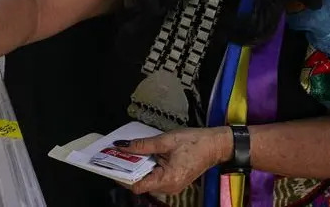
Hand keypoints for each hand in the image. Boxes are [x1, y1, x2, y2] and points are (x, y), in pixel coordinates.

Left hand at [116, 127, 231, 195]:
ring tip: (130, 152)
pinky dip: (149, 167)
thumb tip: (122, 146)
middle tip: (118, 154)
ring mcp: (171, 187)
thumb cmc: (194, 142)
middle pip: (141, 183)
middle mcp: (168, 188)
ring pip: (148, 180)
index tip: (113, 164)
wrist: (216, 145)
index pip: (136, 186)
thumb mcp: (166, 140)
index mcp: (166, 180)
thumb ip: (142, 145)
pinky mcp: (174, 182)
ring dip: (139, 167)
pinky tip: (145, 155)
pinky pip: (156, 177)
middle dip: (129, 169)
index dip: (123, 176)